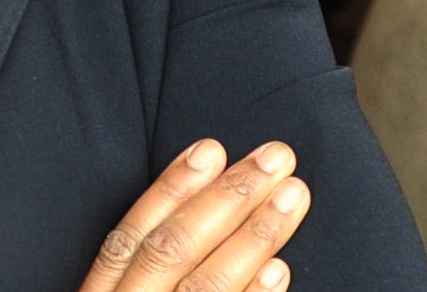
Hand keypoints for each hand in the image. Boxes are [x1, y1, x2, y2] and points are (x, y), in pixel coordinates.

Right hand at [77, 139, 309, 291]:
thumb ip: (137, 269)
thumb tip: (192, 204)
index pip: (133, 232)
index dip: (173, 187)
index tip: (211, 149)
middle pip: (174, 249)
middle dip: (228, 198)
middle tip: (275, 157)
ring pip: (206, 284)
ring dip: (254, 236)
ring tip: (292, 196)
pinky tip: (280, 268)